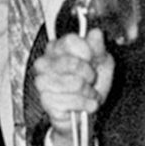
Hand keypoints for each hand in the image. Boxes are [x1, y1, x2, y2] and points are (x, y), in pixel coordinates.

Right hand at [34, 29, 113, 145]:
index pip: (70, 40)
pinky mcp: (46, 100)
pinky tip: (85, 105)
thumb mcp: (102, 62)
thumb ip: (99, 48)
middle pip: (73, 63)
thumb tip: (95, 33)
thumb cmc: (91, 85)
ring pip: (74, 83)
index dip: (87, 51)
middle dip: (89, 75)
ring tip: (89, 94)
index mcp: (57, 48)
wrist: (84, 111)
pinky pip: (72, 101)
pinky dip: (84, 104)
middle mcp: (45, 62)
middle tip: (91, 80)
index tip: (92, 59)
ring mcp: (43, 82)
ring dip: (89, 92)